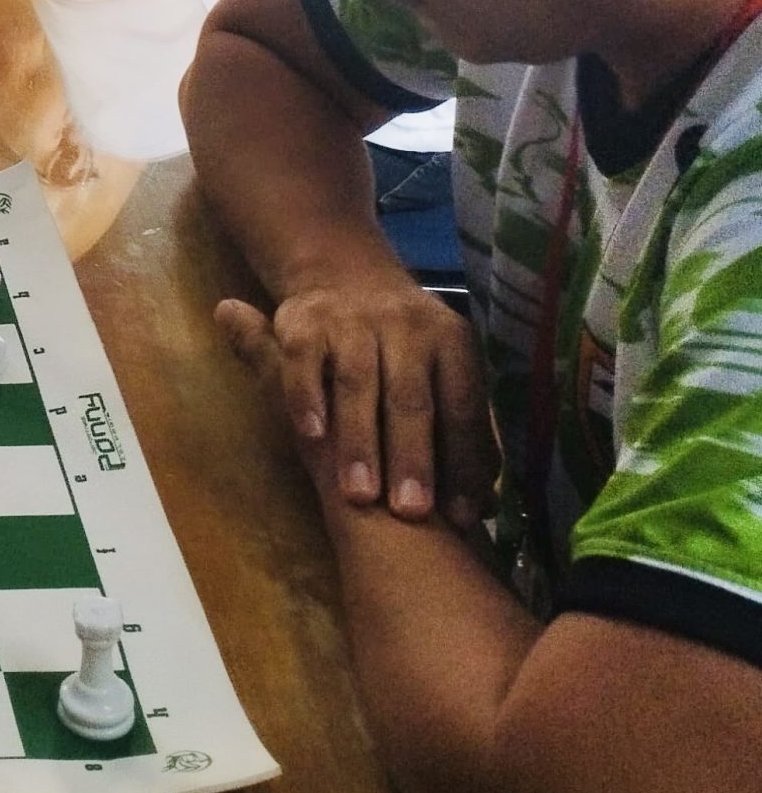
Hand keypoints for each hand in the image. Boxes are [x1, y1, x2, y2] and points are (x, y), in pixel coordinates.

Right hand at [217, 279, 495, 527]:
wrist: (345, 275)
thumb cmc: (405, 349)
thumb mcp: (441, 372)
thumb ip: (459, 432)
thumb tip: (488, 506)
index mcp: (452, 342)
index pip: (463, 407)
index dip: (463, 462)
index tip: (461, 517)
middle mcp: (406, 326)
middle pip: (411, 398)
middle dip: (412, 457)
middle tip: (410, 513)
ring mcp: (352, 321)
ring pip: (358, 384)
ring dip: (360, 442)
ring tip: (360, 496)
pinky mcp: (305, 322)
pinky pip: (304, 364)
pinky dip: (308, 400)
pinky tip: (313, 437)